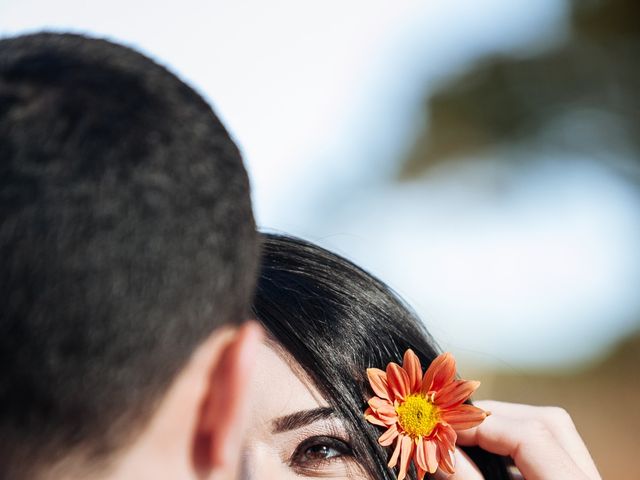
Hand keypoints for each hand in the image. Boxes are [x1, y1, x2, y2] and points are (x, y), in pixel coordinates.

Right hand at [442, 400, 600, 479]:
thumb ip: (470, 478)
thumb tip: (438, 446)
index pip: (530, 434)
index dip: (481, 425)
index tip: (445, 428)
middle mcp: (589, 478)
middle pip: (545, 421)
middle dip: (493, 418)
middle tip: (455, 428)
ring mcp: (587, 478)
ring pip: (551, 429)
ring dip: (506, 427)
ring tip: (470, 438)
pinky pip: (551, 450)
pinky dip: (518, 445)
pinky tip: (493, 455)